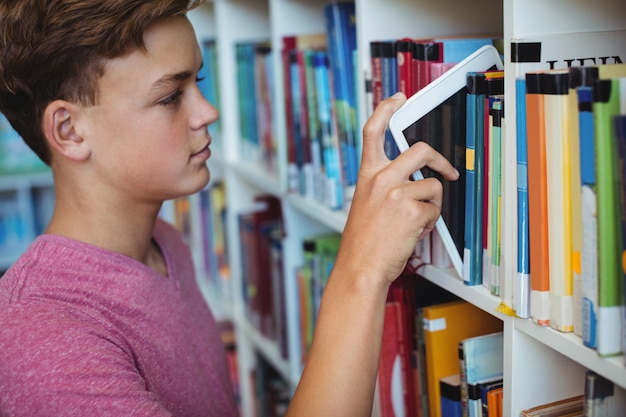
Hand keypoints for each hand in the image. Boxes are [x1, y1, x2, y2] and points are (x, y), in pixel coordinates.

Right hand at [337, 92, 458, 286]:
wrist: (359, 268)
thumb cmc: (363, 241)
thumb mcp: (366, 203)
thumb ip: (383, 185)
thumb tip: (415, 179)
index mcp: (367, 175)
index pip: (373, 131)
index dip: (386, 108)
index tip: (398, 98)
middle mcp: (380, 178)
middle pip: (421, 150)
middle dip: (440, 160)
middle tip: (447, 172)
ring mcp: (396, 192)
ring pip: (432, 186)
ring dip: (431, 205)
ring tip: (416, 222)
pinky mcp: (412, 209)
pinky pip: (435, 209)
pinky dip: (429, 222)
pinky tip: (414, 232)